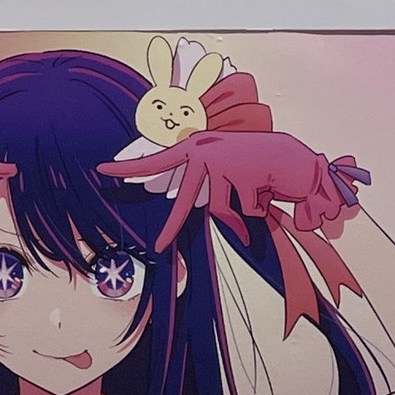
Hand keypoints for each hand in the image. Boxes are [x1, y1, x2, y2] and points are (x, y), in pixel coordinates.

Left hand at [98, 130, 367, 252]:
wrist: (292, 155)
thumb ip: (203, 190)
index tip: (102, 169)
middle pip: (187, 200)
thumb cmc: (253, 168)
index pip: (156, 159)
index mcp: (194, 148)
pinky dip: (256, 211)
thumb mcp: (223, 176)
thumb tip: (182, 211)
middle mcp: (204, 150)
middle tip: (159, 247)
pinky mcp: (243, 172)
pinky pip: (245, 210)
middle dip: (174, 227)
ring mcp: (223, 160)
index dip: (130, 168)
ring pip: (222, 209)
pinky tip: (265, 194)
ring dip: (240, 215)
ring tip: (254, 197)